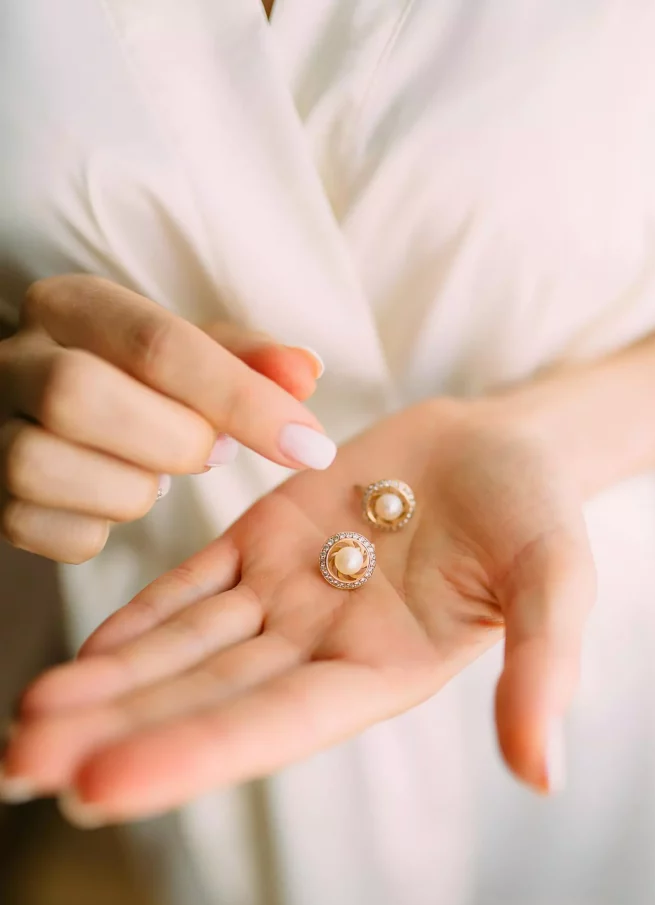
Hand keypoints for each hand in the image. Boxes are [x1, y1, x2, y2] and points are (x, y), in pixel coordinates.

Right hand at [0, 275, 330, 561]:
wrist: (45, 408)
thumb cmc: (133, 381)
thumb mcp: (188, 354)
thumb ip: (246, 361)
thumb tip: (307, 372)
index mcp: (71, 306)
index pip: (156, 343)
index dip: (242, 399)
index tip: (309, 445)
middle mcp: (12, 359)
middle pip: (77, 394)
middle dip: (171, 440)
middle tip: (212, 452)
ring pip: (44, 466)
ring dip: (132, 489)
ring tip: (158, 475)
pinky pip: (45, 532)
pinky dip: (100, 531)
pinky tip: (114, 500)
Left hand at [2, 398, 595, 821]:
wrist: (501, 446)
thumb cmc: (536, 512)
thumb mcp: (554, 581)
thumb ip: (541, 667)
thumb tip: (543, 774)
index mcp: (378, 672)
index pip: (272, 723)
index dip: (188, 754)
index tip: (98, 785)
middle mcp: (318, 648)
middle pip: (203, 697)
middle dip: (113, 731)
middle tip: (18, 765)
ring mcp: (285, 596)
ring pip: (183, 647)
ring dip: (106, 681)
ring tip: (25, 718)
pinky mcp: (265, 541)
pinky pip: (193, 583)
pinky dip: (140, 616)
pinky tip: (84, 650)